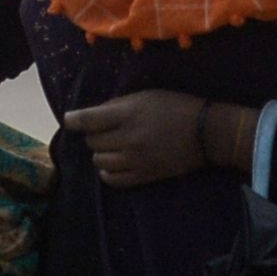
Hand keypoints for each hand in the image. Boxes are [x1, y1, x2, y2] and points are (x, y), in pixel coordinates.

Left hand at [64, 88, 218, 187]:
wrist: (206, 134)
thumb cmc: (177, 108)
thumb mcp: (147, 96)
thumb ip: (119, 105)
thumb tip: (93, 115)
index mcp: (129, 114)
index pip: (88, 120)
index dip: (73, 120)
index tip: (69, 120)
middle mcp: (128, 138)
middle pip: (92, 142)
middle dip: (94, 135)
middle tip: (106, 131)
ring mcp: (135, 159)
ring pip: (99, 161)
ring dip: (101, 153)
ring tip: (112, 147)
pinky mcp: (144, 175)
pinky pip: (112, 179)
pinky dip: (107, 172)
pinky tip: (112, 165)